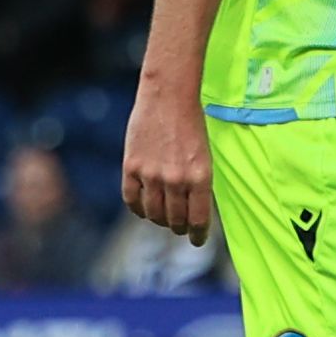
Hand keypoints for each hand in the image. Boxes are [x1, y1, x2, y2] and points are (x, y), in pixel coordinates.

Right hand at [124, 86, 214, 243]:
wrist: (168, 96)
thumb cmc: (191, 124)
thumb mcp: (204, 156)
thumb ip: (198, 183)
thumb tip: (194, 211)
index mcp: (201, 177)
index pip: (198, 219)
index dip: (198, 235)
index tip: (197, 240)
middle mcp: (176, 179)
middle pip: (175, 220)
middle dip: (179, 227)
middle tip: (180, 227)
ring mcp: (152, 174)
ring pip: (153, 214)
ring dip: (159, 220)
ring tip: (163, 218)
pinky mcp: (131, 167)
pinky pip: (132, 200)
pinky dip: (138, 209)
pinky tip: (144, 209)